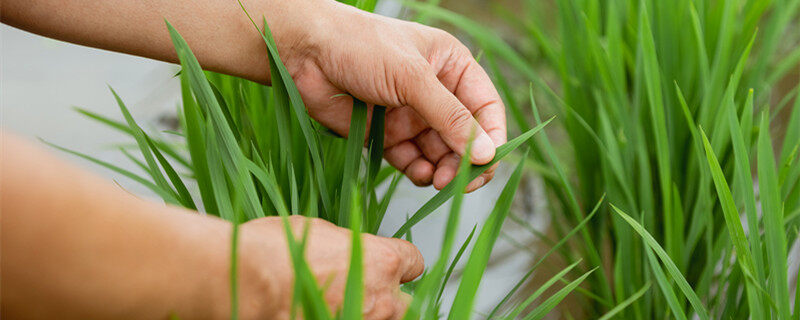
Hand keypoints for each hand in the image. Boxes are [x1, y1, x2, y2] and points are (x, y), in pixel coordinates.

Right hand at [240, 216, 423, 318]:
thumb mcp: (320, 231)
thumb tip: (350, 248)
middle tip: (365, 290)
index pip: (414, 262)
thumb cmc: (277, 252)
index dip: (400, 262)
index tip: (390, 264)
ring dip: (371, 313)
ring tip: (346, 305)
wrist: (250, 283)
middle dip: (389, 295)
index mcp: (382, 261)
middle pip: (406, 302)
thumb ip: (349, 244)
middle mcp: (381, 297)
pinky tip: (327, 313)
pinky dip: (347, 319)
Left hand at [278, 1, 506, 191]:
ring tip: (438, 181)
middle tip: (460, 183)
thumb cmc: (360, 48)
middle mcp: (435, 92)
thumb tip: (486, 154)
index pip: (486, 108)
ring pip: (441, 154)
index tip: (487, 162)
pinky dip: (420, 173)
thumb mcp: (411, 77)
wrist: (304, 54)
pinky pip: (413, 162)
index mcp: (451, 66)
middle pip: (466, 137)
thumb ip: (450, 117)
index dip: (492, 137)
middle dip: (466, 161)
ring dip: (444, 170)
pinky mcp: (387, 136)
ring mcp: (411, 115)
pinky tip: (420, 176)